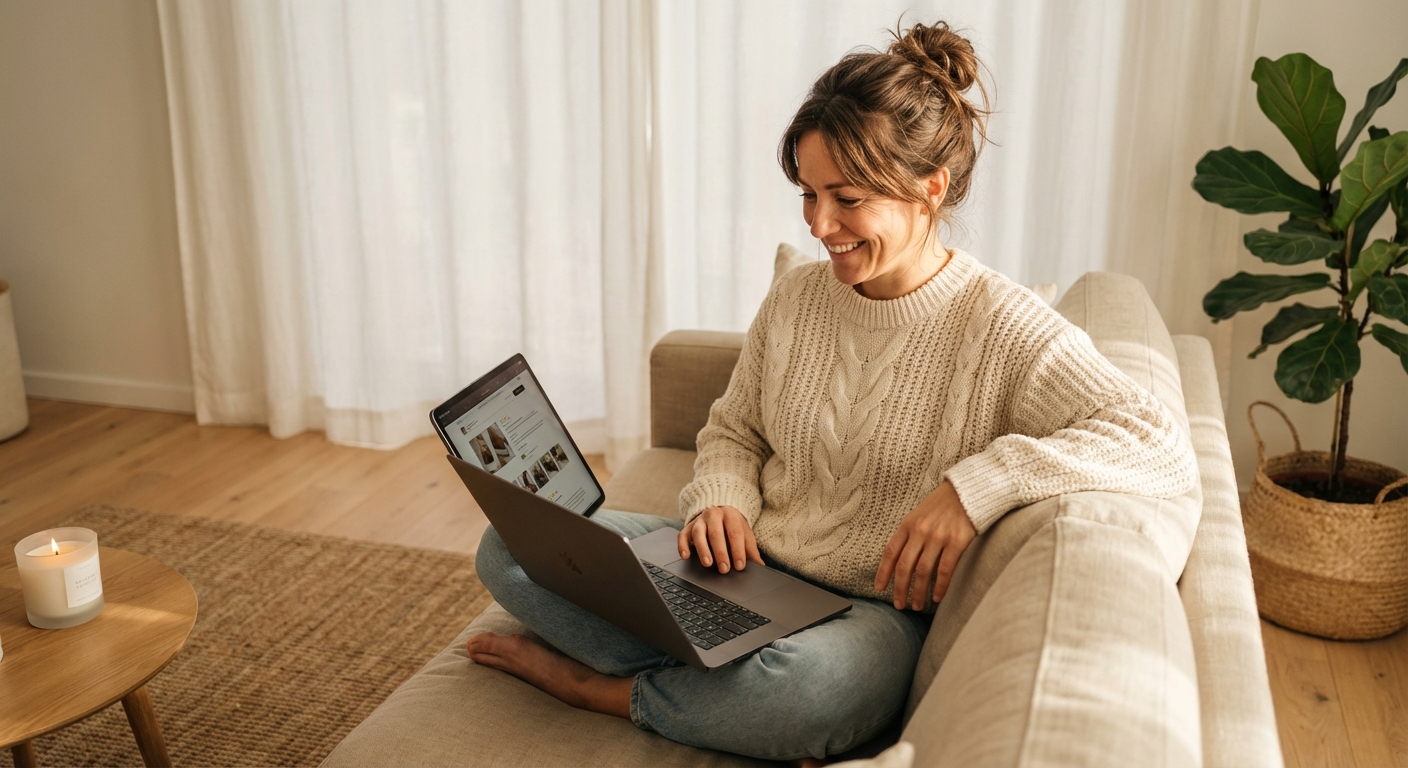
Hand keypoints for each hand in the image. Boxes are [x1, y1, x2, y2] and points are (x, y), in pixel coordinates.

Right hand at [677, 505, 763, 573]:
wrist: (719, 510)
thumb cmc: (733, 526)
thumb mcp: (744, 534)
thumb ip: (751, 550)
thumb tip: (760, 566)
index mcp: (731, 515)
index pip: (735, 533)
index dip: (738, 550)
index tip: (740, 566)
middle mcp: (714, 515)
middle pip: (716, 533)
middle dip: (721, 552)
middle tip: (724, 569)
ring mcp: (699, 520)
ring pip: (699, 533)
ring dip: (703, 549)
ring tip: (708, 563)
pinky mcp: (688, 527)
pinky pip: (682, 535)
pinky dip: (682, 546)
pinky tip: (686, 556)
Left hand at [874, 481, 975, 609]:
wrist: (968, 491)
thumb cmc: (943, 505)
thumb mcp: (919, 514)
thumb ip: (910, 534)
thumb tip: (899, 559)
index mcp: (908, 524)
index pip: (890, 552)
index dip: (883, 572)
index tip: (879, 588)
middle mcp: (920, 531)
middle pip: (904, 566)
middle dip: (900, 589)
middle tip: (899, 605)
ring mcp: (938, 536)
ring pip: (923, 571)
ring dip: (918, 592)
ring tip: (917, 605)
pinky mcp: (956, 542)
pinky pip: (944, 570)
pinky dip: (940, 587)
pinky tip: (937, 598)